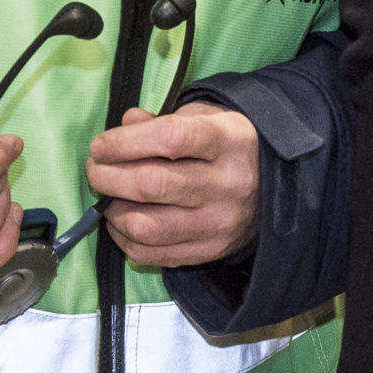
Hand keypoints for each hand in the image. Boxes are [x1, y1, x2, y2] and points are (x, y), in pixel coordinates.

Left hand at [87, 103, 259, 267]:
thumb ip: (163, 120)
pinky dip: (124, 239)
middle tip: (96, 169)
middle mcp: (227, 184)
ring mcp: (219, 223)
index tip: (101, 145)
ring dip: (113, 211)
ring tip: (109, 196)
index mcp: (230, 141)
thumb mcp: (206, 119)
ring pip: (146, 225)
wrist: (277, 186)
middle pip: (152, 184)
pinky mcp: (209, 252)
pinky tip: (122, 221)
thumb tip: (126, 123)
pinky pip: (151, 254)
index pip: (171, 139)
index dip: (126, 142)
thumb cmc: (230, 145)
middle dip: (108, 176)